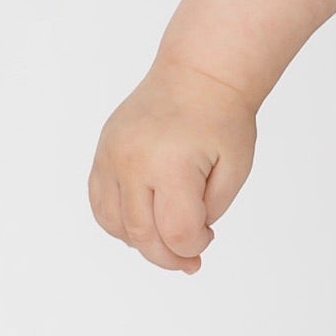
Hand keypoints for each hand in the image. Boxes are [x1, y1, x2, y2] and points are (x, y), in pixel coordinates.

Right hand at [88, 62, 259, 273]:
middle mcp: (133, 162)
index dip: (192, 248)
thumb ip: (210, 210)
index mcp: (170, 164)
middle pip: (141, 235)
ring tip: (167, 238)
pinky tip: (144, 223)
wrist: (197, 75)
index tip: (208, 237)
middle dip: (168, 256)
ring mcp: (111, 157)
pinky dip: (118, 223)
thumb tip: (184, 239)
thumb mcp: (235, 169)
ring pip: (114, 224)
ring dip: (141, 243)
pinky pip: (99, 203)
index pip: (175, 232)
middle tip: (190, 260)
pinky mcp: (102, 153)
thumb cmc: (222, 119)